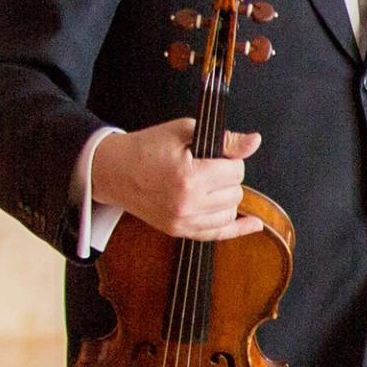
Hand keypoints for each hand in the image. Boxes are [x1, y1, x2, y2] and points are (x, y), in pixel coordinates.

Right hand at [95, 119, 263, 240]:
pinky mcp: (178, 231)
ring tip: (208, 185)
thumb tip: (253, 141)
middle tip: (208, 167)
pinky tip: (252, 224)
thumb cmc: (145, 148)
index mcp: (189, 177)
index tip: (217, 155)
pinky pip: (217, 235)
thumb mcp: (183, 132)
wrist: (112, 170)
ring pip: (229, 212)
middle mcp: (187, 203)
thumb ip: (223, 139)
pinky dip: (236, 229)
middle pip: (235, 192)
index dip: (230, 159)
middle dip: (227, 178)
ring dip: (226, 198)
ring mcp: (182, 221)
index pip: (235, 171)